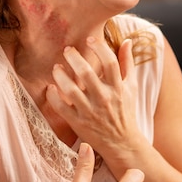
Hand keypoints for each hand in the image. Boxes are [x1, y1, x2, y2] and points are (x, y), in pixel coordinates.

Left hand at [46, 37, 141, 157]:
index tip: (90, 39)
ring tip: (56, 67)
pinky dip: (53, 96)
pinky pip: (61, 107)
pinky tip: (50, 87)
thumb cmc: (125, 111)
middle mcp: (104, 98)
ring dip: (60, 75)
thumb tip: (127, 40)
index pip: (109, 62)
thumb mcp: (131, 87)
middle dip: (74, 58)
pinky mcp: (78, 122)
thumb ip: (128, 63)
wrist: (122, 143)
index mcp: (118, 88)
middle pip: (86, 73)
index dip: (99, 47)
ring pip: (71, 90)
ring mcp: (90, 111)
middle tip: (67, 49)